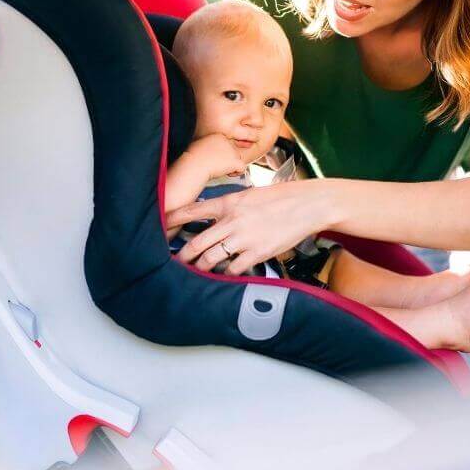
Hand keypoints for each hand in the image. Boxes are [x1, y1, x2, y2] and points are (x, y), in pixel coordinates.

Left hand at [167, 178, 333, 274]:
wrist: (306, 205)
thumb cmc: (280, 199)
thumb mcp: (250, 195)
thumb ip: (230, 205)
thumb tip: (213, 213)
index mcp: (229, 202)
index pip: (193, 210)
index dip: (174, 219)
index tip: (162, 225)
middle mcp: (232, 220)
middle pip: (198, 241)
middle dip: (183, 254)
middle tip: (175, 261)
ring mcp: (244, 238)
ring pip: (211, 258)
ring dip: (201, 266)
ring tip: (196, 270)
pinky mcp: (257, 253)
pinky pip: (233, 268)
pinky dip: (225, 273)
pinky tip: (223, 273)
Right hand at [186, 133, 246, 178]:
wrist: (194, 165)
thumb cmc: (193, 158)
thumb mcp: (200, 146)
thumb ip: (209, 146)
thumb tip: (211, 153)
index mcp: (219, 136)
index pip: (227, 145)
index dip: (222, 155)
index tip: (214, 161)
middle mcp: (228, 141)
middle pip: (234, 152)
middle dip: (228, 160)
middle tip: (218, 166)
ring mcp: (232, 151)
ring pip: (238, 159)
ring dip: (232, 166)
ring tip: (222, 170)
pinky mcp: (235, 161)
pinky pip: (242, 168)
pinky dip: (237, 173)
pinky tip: (228, 174)